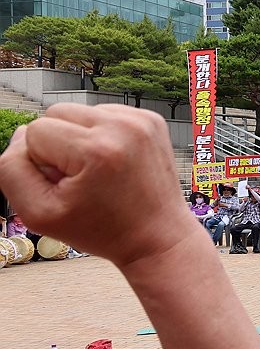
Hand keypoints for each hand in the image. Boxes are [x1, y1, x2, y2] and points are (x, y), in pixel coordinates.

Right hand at [0, 104, 193, 267]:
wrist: (157, 236)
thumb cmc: (100, 229)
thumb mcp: (38, 213)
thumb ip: (11, 170)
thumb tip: (22, 133)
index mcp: (96, 149)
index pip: (34, 131)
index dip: (41, 162)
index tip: (68, 186)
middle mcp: (123, 126)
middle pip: (56, 112)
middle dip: (58, 145)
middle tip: (81, 179)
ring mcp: (142, 120)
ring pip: (80, 112)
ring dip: (79, 138)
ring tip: (99, 171)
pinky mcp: (152, 120)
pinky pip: (105, 114)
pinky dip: (102, 135)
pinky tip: (114, 162)